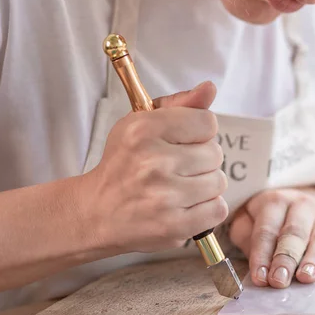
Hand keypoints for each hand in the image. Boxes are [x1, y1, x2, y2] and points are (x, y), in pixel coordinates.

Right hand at [82, 81, 227, 253]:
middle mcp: (154, 162)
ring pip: (219, 182)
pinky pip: (218, 210)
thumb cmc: (123, 165)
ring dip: (205, 186)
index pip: (207, 122)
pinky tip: (186, 206)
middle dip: (202, 160)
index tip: (183, 142)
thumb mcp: (140, 124)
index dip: (199, 133)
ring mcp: (164, 197)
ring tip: (181, 188)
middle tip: (178, 169)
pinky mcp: (174, 226)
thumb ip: (179, 105)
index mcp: (144, 130)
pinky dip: (207, 209)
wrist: (95, 213)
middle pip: (216, 154)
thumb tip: (210, 88)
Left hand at [228, 188, 314, 287]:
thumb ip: (244, 237)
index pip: (266, 230)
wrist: (298, 204)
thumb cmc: (267, 220)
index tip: (259, 278)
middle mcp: (301, 206)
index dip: (261, 255)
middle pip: (293, 234)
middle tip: (279, 280)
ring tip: (305, 279)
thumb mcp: (248, 220)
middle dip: (285, 259)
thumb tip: (248, 263)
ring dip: (313, 260)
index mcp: (275, 202)